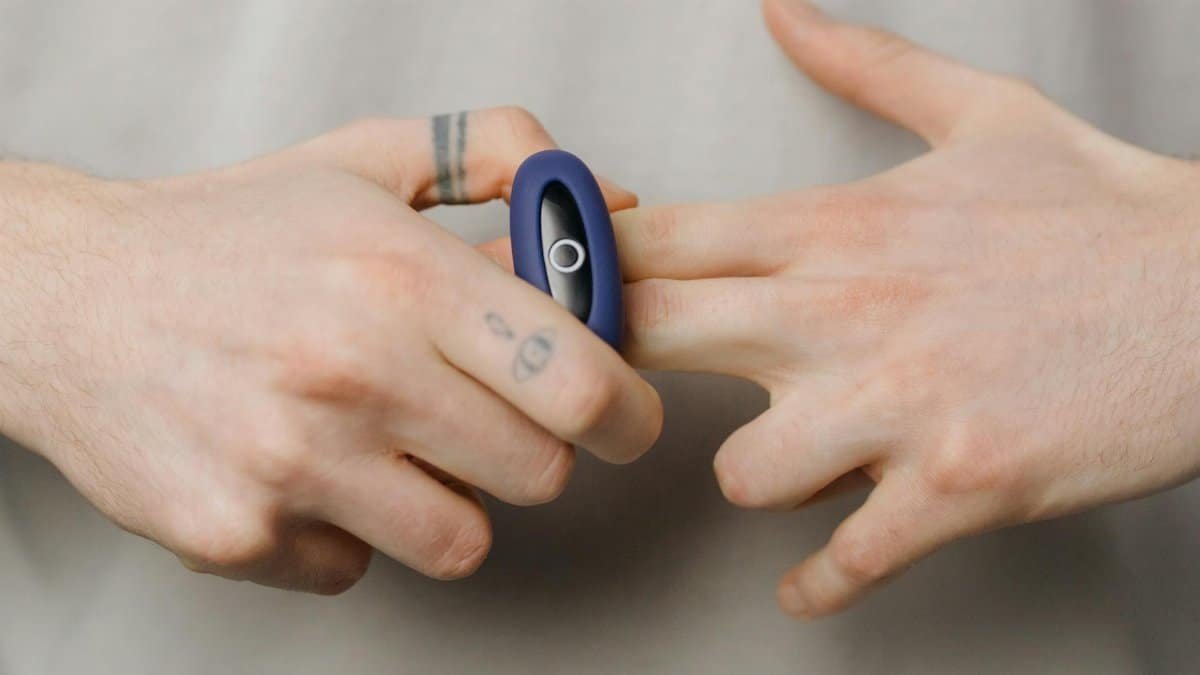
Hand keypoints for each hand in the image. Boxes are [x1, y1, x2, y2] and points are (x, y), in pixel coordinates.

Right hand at [0, 106, 659, 592]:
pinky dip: (346, 531)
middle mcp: (353, 370)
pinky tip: (306, 470)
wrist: (66, 296)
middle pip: (539, 473)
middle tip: (482, 417)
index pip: (581, 382)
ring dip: (444, 501)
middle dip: (531, 451)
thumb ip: (494, 156)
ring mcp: (293, 463)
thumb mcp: (362, 160)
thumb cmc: (229, 232)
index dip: (626, 413)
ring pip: (460, 540)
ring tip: (388, 442)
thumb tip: (608, 201)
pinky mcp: (239, 533)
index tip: (621, 418)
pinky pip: (356, 566)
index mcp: (402, 274)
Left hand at [614, 0, 1199, 617]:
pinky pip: (847, 560)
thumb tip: (787, 11)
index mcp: (837, 227)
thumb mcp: (980, 111)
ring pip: (739, 471)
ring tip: (789, 461)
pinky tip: (814, 578)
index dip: (582, 264)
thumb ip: (864, 63)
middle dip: (612, 362)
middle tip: (607, 385)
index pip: (660, 240)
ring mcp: (899, 406)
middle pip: (654, 335)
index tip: (551, 285)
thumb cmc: (1100, 211)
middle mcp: (846, 313)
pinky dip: (821, 582)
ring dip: (752, 473)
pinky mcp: (957, 486)